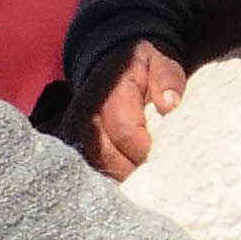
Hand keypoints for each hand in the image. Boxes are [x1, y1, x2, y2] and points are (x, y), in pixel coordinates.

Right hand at [76, 42, 190, 180]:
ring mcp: (74, 129)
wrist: (112, 63)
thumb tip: (169, 105)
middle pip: (107, 156)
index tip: (166, 156)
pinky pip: (89, 166)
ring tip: (145, 176)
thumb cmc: (143, 68)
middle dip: (135, 169)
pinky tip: (128, 177)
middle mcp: (85, 112)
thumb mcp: (162, 63)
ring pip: (95, 166)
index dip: (146, 150)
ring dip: (122, 176)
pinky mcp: (71, 141)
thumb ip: (168, 80)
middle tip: (158, 173)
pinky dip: (109, 175)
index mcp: (109, 93)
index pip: (124, 131)